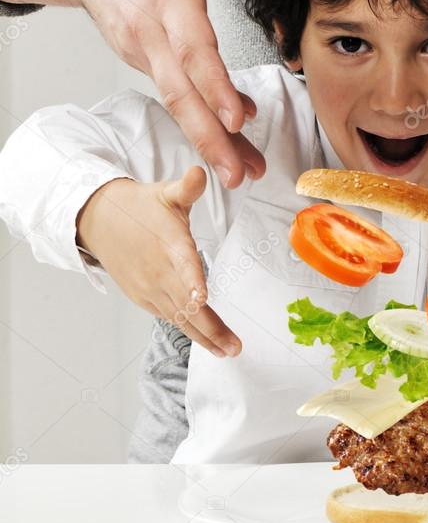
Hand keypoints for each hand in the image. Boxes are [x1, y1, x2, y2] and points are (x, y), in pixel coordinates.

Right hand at [70, 0, 270, 188]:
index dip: (214, 84)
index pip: (193, 48)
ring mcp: (144, 52)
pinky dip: (199, 123)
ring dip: (208, 141)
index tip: (237, 116)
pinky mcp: (145, 61)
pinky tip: (225, 146)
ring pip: (178, 103)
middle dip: (211, 137)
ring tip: (240, 173)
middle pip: (181, 93)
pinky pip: (175, 97)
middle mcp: (151, 34)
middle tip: (240, 173)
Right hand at [75, 166, 240, 356]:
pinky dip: (187, 329)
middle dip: (210, 327)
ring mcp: (150, 288)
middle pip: (186, 304)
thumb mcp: (166, 193)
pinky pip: (168, 316)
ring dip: (203, 336)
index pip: (183, 264)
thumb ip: (187, 187)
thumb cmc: (140, 207)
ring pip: (179, 317)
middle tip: (233, 347)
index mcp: (169, 244)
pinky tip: (205, 340)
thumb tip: (200, 173)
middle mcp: (159, 271)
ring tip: (226, 350)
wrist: (99, 221)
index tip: (202, 297)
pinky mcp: (143, 297)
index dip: (192, 281)